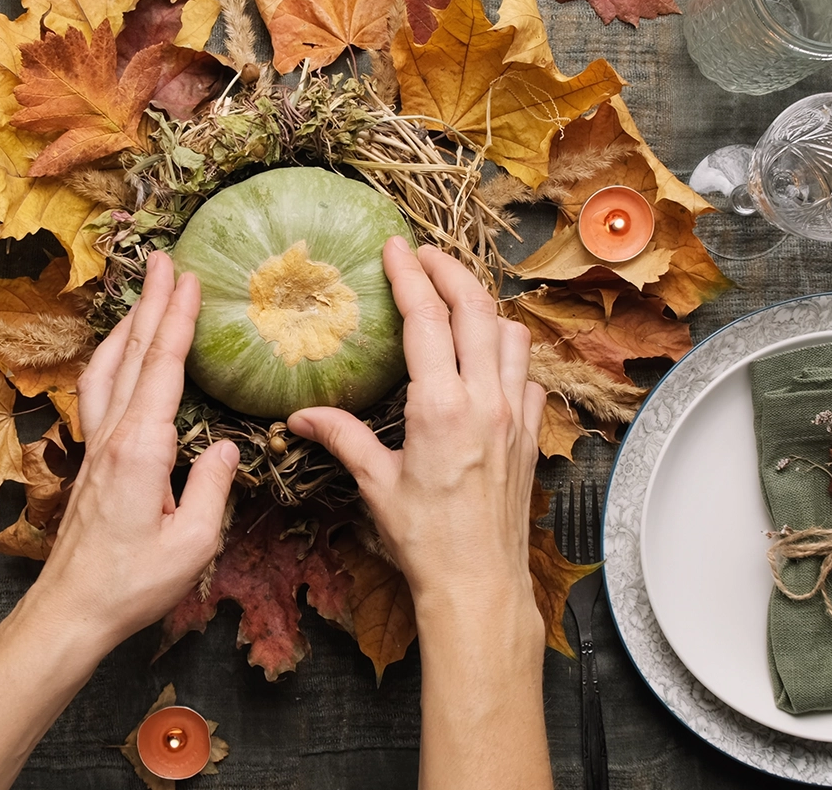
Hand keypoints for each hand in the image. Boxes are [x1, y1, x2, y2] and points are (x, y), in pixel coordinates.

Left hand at [34, 251, 238, 647]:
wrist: (72, 609)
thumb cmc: (133, 584)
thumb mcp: (193, 544)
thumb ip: (213, 488)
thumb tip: (226, 447)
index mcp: (141, 450)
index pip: (162, 369)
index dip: (176, 320)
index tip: (187, 279)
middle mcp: (113, 437)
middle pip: (131, 354)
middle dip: (150, 303)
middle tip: (164, 260)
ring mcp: (97, 446)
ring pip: (107, 368)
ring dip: (127, 325)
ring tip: (143, 291)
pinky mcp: (92, 460)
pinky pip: (97, 392)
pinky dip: (109, 358)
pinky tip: (116, 353)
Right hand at [288, 239, 543, 612]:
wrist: (478, 582)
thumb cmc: (425, 539)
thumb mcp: (375, 483)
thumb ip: (341, 437)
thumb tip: (300, 417)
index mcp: (441, 406)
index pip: (427, 318)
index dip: (410, 275)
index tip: (395, 248)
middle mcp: (485, 400)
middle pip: (476, 308)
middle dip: (449, 269)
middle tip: (424, 254)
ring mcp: (515, 415)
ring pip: (511, 334)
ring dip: (484, 307)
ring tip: (456, 298)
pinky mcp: (530, 435)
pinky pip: (528, 375)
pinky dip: (509, 354)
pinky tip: (488, 361)